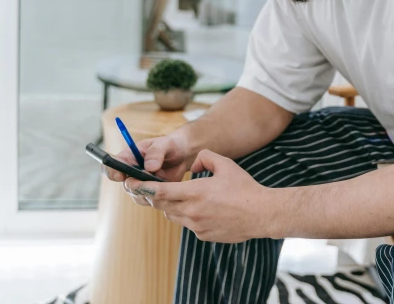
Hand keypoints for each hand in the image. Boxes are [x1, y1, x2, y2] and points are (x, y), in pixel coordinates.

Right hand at [101, 134, 189, 206]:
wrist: (182, 155)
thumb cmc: (169, 145)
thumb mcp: (164, 143)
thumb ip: (156, 152)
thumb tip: (149, 167)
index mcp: (128, 158)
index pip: (110, 167)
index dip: (111, 172)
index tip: (121, 175)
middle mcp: (130, 173)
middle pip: (125, 185)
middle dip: (137, 185)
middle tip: (150, 179)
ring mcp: (140, 184)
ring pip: (137, 195)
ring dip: (149, 191)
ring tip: (163, 180)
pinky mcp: (151, 192)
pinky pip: (150, 200)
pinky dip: (158, 196)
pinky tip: (168, 187)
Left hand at [123, 150, 272, 242]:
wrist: (261, 214)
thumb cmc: (244, 188)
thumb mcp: (226, 164)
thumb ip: (205, 158)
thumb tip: (192, 165)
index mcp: (196, 192)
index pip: (160, 191)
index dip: (143, 187)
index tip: (132, 183)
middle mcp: (192, 211)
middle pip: (161, 205)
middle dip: (154, 196)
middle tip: (150, 188)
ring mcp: (197, 225)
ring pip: (172, 215)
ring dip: (171, 206)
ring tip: (181, 196)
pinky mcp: (203, 235)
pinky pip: (187, 224)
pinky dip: (188, 216)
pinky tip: (203, 209)